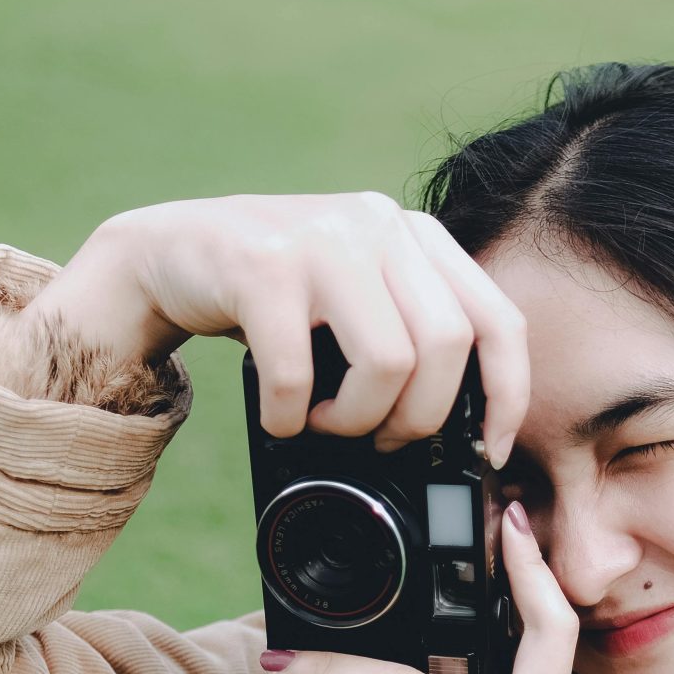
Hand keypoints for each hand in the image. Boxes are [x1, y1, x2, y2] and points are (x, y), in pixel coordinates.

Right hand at [23, 191, 530, 466]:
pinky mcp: (263, 265)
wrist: (167, 253)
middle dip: (418, 419)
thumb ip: (411, 332)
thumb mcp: (357, 298)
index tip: (488, 451)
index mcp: (415, 234)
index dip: (506, 396)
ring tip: (323, 423)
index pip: (498, 320)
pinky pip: (300, 373)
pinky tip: (281, 417)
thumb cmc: (274, 295)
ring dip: (355, 421)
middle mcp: (378, 223)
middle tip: (379, 440)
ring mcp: (322, 238)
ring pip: (388, 363)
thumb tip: (467, 433)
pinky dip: (291, 417)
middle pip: (447, 349)